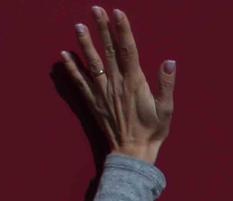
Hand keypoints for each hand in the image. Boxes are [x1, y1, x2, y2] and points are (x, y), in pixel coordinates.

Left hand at [61, 7, 174, 164]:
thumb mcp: (167, 110)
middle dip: (102, 28)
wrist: (133, 153)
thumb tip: (169, 62)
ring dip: (84, 43)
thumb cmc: (152, 132)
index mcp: (135, 83)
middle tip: (95, 9)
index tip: (117, 13)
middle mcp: (116, 84)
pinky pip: (80, 82)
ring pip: (92, 63)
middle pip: (108, 50)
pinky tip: (63, 55)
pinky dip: (71, 68)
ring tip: (78, 25)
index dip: (123, 30)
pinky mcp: (93, 102)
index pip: (128, 50)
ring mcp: (103, 92)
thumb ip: (166, 85)